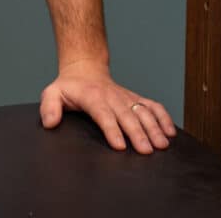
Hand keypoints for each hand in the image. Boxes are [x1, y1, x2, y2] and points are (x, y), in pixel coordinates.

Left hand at [39, 60, 176, 153]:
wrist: (85, 69)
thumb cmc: (69, 87)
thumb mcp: (52, 93)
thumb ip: (49, 107)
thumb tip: (49, 123)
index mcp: (92, 97)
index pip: (103, 114)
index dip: (111, 129)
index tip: (119, 145)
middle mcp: (112, 97)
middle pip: (126, 115)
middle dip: (137, 133)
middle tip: (146, 151)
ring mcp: (126, 97)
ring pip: (143, 111)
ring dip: (154, 127)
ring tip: (162, 145)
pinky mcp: (135, 99)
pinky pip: (153, 105)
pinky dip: (163, 117)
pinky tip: (171, 132)